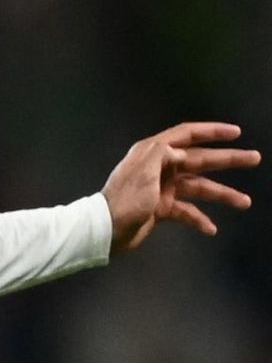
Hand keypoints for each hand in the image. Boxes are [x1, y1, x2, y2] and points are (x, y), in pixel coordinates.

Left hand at [102, 122, 260, 253]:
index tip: (236, 133)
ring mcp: (162, 188)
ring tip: (244, 202)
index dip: (211, 131)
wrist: (107, 230)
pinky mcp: (162, 208)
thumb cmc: (125, 199)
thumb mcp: (143, 172)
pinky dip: (199, 219)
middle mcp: (159, 166)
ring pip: (198, 188)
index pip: (186, 135)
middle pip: (199, 159)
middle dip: (227, 160)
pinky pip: (187, 211)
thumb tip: (183, 151)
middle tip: (254, 158)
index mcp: (153, 152)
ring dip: (221, 194)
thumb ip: (163, 154)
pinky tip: (211, 228)